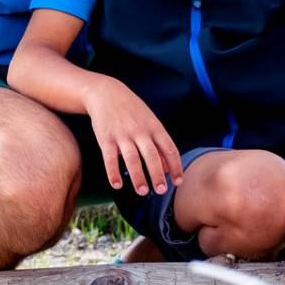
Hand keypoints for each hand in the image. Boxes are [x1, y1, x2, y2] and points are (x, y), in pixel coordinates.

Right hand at [84, 78, 182, 195]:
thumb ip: (159, 143)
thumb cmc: (132, 110)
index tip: (178, 182)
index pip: (169, 149)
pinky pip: (110, 158)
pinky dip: (113, 173)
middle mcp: (140, 131)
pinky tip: (117, 184)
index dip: (176, 167)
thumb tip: (168, 168)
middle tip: (161, 191)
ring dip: (138, 177)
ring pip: (132, 159)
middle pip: (152, 156)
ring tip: (143, 191)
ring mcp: (122, 134)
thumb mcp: (150, 121)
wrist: (106, 93)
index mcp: (154, 127)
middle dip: (158, 175)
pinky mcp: (106, 138)